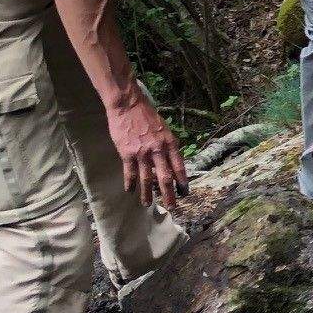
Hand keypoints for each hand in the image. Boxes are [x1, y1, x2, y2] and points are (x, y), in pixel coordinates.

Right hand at [107, 90, 186, 208]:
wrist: (128, 105)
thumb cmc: (147, 116)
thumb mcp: (164, 129)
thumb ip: (167, 146)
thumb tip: (169, 162)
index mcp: (170, 143)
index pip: (179, 167)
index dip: (183, 182)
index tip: (185, 193)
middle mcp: (158, 150)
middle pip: (165, 177)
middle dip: (169, 194)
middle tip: (172, 207)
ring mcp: (142, 153)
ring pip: (146, 179)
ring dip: (147, 194)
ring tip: (148, 204)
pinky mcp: (127, 153)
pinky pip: (130, 173)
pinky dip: (130, 183)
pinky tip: (130, 191)